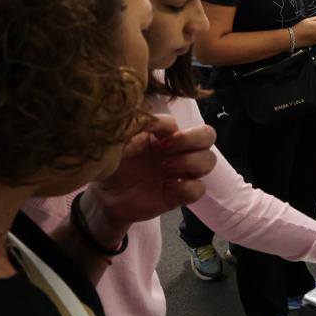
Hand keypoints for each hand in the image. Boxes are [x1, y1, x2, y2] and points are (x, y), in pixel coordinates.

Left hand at [91, 115, 215, 232]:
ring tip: (164, 167)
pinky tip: (167, 188)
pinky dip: (186, 187)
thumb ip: (134, 125)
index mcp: (165, 135)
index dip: (169, 127)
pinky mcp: (181, 195)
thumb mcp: (120, 141)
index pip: (182, 122)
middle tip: (166, 148)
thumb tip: (150, 119)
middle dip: (192, 139)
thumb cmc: (114, 165)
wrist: (106, 197)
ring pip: (209, 161)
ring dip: (190, 161)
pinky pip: (199, 189)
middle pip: (208, 136)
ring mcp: (182, 173)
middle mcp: (179, 151)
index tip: (150, 132)